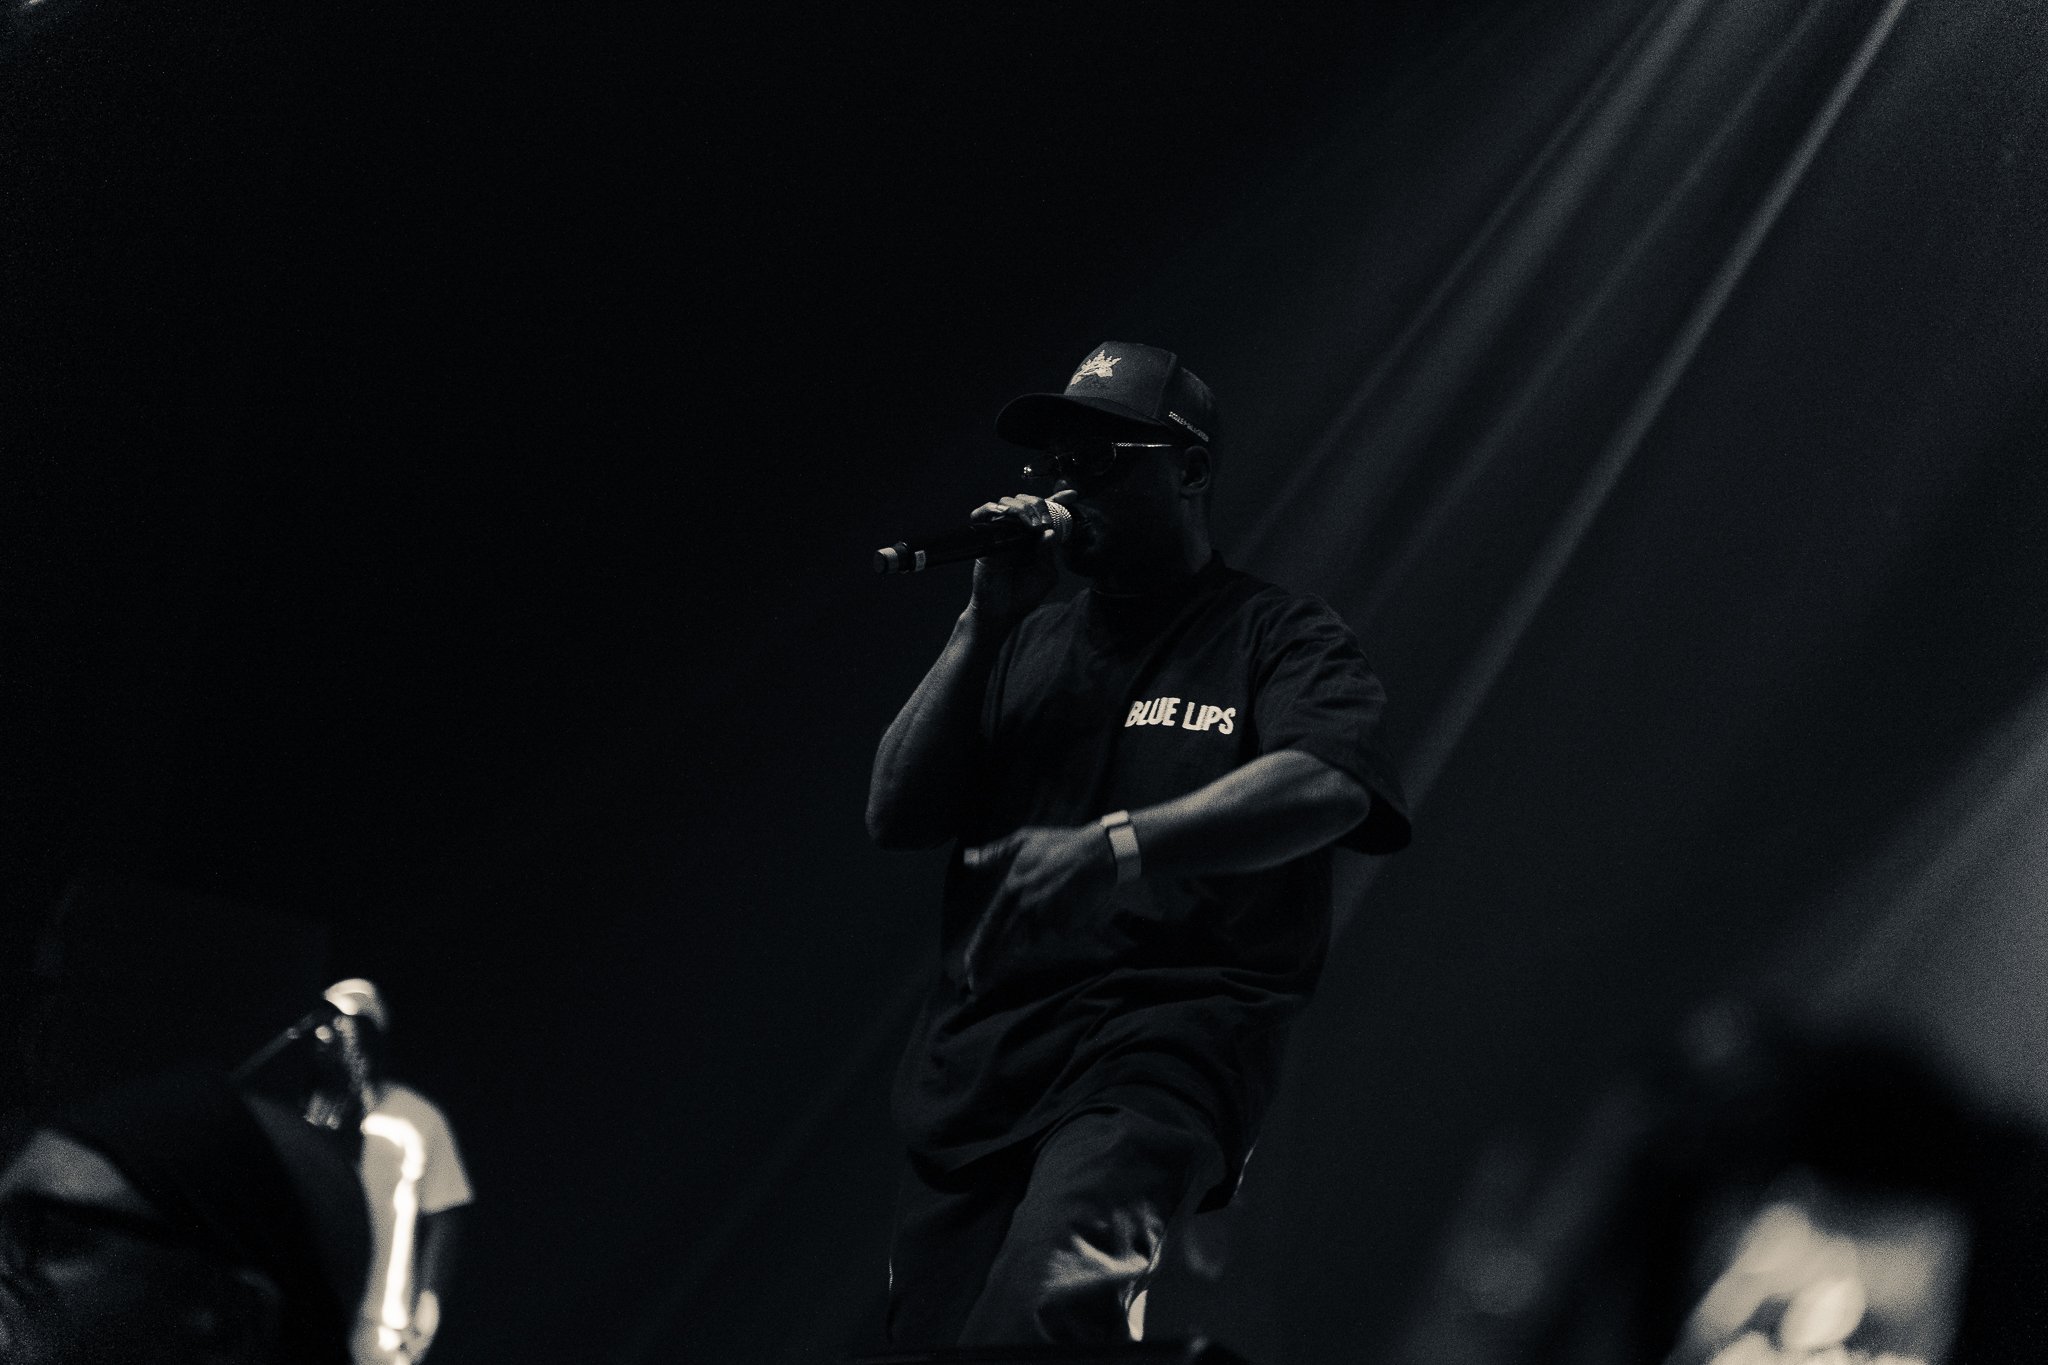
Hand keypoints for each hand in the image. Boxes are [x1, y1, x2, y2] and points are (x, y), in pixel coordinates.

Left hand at [959, 823, 1115, 993]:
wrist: (1098, 853)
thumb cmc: (1060, 844)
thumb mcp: (1023, 841)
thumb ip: (993, 854)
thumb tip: (968, 859)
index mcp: (1012, 889)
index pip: (989, 927)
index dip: (977, 952)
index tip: (968, 970)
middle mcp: (1026, 908)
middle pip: (1002, 945)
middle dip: (989, 967)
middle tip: (978, 986)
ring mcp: (1046, 919)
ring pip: (1030, 940)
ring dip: (1027, 940)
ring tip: (1034, 930)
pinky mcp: (1066, 925)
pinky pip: (1054, 934)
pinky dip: (1053, 930)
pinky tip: (1062, 911)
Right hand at [966, 494, 1059, 624]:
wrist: (1002, 612)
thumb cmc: (1023, 595)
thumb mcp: (1045, 574)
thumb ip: (1048, 553)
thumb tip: (1050, 532)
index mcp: (1036, 537)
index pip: (1047, 512)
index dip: (1058, 500)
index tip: (1072, 494)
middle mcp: (1019, 531)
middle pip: (1027, 501)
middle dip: (1039, 504)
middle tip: (1046, 522)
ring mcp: (1002, 532)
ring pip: (1007, 503)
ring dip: (1022, 508)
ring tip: (1032, 525)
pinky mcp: (985, 538)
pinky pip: (983, 514)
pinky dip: (992, 509)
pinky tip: (1005, 515)